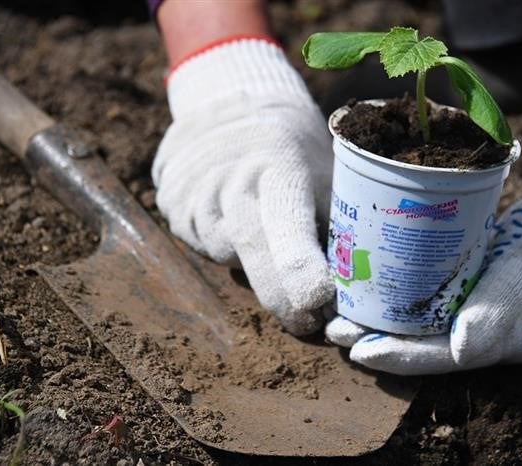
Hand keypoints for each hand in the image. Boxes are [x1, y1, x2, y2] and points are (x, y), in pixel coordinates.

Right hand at [152, 38, 334, 334]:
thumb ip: (334, 227)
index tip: (318, 300)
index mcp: (278, 166)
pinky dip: (223, 244)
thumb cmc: (294, 150)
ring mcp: (192, 191)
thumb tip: (353, 292)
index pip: (287, 224)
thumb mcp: (324, 174)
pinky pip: (201, 242)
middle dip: (281, 294)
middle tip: (307, 321)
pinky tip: (234, 216)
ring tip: (264, 226)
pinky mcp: (169, 202)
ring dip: (251, 262)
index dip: (301, 268)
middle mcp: (229, 179)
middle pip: (250, 250)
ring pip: (225, 253)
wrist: (229, 103)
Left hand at [326, 154, 521, 373]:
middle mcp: (489, 332)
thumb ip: (503, 302)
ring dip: (381, 320)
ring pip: (423, 326)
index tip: (360, 349)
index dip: (401, 356)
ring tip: (340, 311)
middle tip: (334, 328)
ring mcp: (480, 311)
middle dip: (378, 340)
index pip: (445, 357)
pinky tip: (371, 282)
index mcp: (511, 338)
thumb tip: (458, 349)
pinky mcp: (474, 288)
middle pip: (425, 346)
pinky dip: (400, 296)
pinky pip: (432, 300)